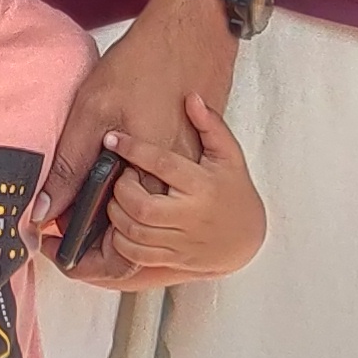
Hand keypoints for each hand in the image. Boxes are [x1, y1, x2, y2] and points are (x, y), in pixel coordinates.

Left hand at [43, 0, 237, 289]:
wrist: (190, 34)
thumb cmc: (139, 67)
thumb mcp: (92, 111)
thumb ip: (70, 164)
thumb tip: (44, 210)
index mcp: (150, 177)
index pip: (120, 241)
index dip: (87, 250)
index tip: (57, 246)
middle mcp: (176, 184)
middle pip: (136, 235)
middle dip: (97, 239)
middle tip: (60, 227)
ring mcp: (189, 173)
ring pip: (150, 217)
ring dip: (115, 219)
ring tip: (81, 205)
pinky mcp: (194, 160)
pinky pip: (162, 193)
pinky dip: (135, 196)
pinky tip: (113, 180)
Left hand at [83, 93, 262, 284]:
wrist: (245, 236)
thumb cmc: (233, 190)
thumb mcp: (229, 155)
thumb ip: (211, 126)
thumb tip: (192, 98)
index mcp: (203, 186)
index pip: (163, 164)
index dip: (133, 149)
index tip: (112, 138)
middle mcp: (191, 216)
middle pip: (142, 206)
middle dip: (120, 189)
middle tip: (120, 175)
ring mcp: (181, 242)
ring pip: (134, 232)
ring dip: (116, 213)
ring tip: (119, 197)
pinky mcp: (172, 259)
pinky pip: (136, 255)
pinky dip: (120, 239)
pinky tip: (122, 222)